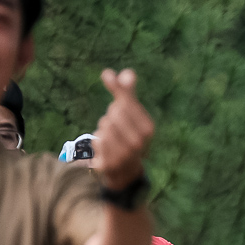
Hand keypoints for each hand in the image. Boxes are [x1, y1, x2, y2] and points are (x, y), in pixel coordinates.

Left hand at [91, 69, 154, 191]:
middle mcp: (139, 143)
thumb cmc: (127, 136)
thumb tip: (126, 72)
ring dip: (102, 131)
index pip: (124, 102)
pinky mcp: (110, 165)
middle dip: (110, 118)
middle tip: (117, 131)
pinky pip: (96, 142)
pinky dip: (97, 143)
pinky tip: (105, 151)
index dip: (117, 104)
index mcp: (148, 128)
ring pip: (103, 127)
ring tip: (112, 142)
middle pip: (112, 113)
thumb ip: (127, 91)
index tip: (120, 114)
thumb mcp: (130, 112)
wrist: (126, 172)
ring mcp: (125, 155)